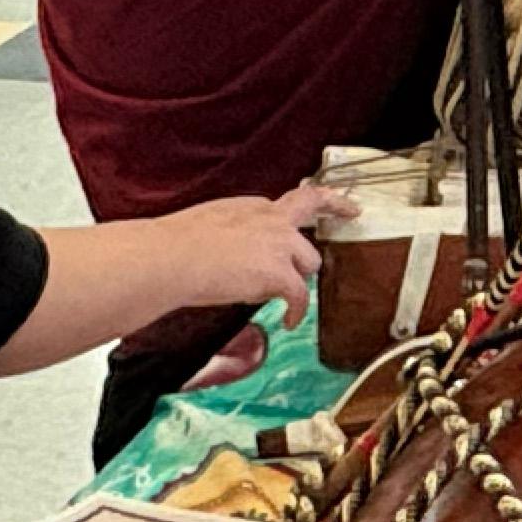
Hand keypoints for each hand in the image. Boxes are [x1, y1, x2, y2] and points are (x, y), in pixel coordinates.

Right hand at [153, 184, 354, 327]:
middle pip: (312, 211)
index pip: (288, 205)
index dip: (308, 207)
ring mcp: (278, 243)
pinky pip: (300, 295)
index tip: (328, 200)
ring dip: (297, 278)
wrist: (171, 257)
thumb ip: (232, 232)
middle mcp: (270, 218)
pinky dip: (296, 311)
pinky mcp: (279, 272)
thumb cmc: (175, 247)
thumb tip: (232, 254)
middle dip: (336, 210)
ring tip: (278, 293)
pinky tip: (288, 321)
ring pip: (309, 262)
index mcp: (251, 206)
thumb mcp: (208, 224)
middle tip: (351, 212)